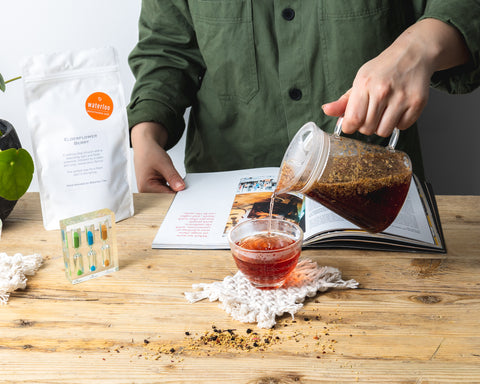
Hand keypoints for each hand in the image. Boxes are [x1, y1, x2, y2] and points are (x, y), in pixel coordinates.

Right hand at [131, 122, 184, 192]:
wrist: (145, 148)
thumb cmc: (150, 153)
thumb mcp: (164, 163)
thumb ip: (172, 176)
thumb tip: (180, 188)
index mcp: (145, 188)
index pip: (166, 197)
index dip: (177, 193)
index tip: (185, 190)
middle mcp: (146, 192)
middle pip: (166, 198)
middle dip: (176, 192)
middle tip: (181, 183)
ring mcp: (150, 192)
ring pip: (168, 196)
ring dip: (174, 189)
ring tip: (174, 180)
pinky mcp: (154, 190)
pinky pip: (167, 192)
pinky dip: (172, 187)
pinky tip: (174, 181)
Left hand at [322, 18, 469, 136]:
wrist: (413, 54)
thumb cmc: (382, 70)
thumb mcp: (360, 81)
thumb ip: (343, 101)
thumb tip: (326, 110)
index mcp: (364, 85)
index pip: (353, 120)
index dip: (350, 127)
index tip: (352, 123)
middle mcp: (382, 91)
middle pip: (367, 129)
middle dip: (366, 126)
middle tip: (371, 114)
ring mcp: (401, 97)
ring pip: (383, 131)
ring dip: (382, 126)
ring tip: (384, 112)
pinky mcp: (417, 103)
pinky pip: (402, 127)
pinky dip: (399, 123)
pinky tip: (398, 109)